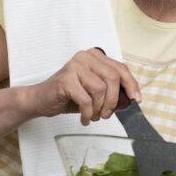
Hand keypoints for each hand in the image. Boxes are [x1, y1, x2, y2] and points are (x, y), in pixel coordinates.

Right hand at [24, 48, 140, 125]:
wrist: (40, 100)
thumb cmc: (70, 95)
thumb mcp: (95, 90)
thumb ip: (111, 89)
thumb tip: (131, 98)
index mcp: (95, 56)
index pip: (120, 69)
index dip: (131, 85)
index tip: (136, 99)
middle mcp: (85, 57)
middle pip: (113, 78)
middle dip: (113, 100)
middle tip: (106, 114)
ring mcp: (74, 66)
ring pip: (100, 89)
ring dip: (99, 108)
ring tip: (93, 116)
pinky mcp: (65, 80)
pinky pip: (86, 100)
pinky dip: (87, 113)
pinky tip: (84, 119)